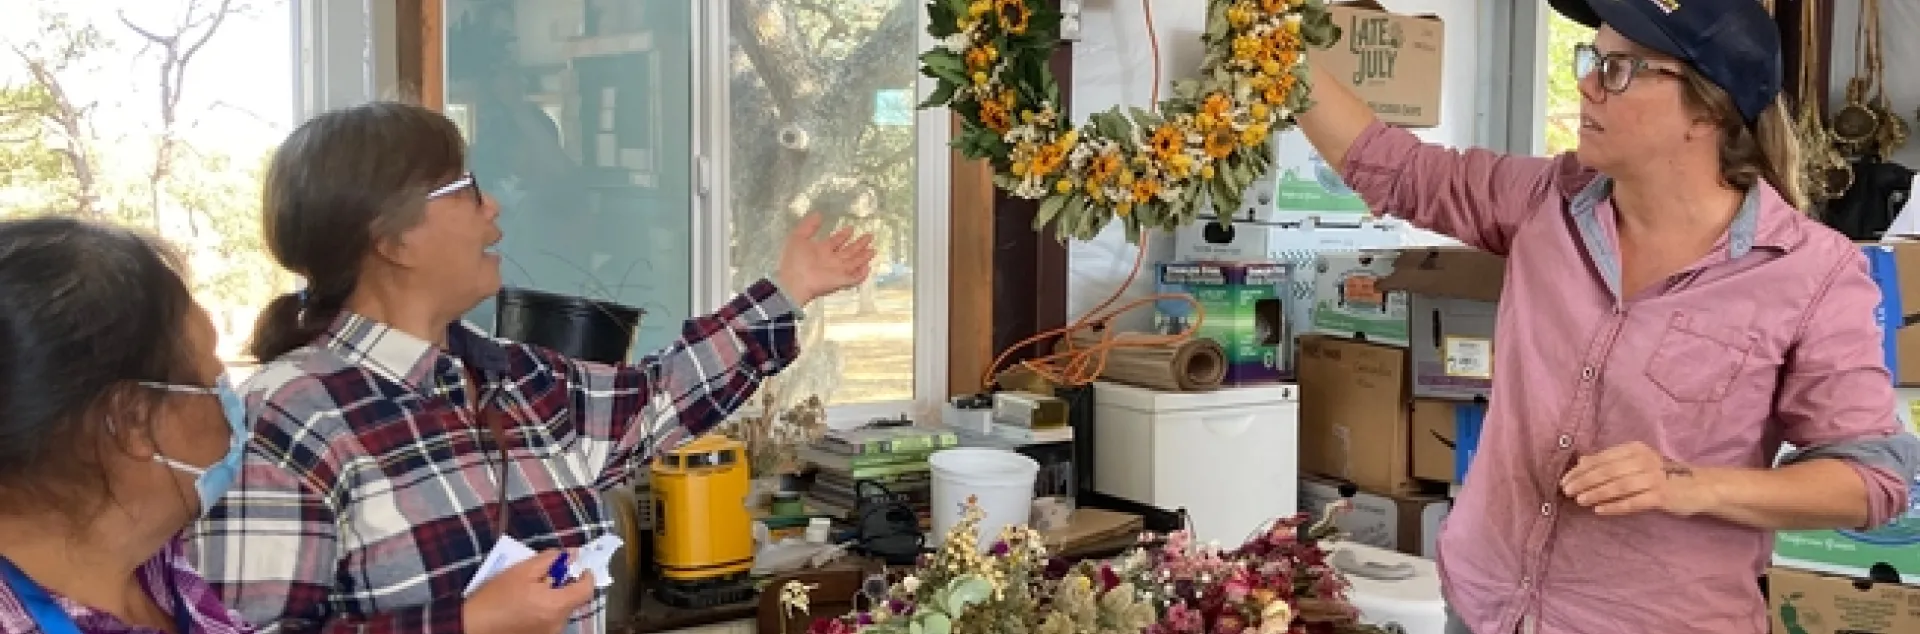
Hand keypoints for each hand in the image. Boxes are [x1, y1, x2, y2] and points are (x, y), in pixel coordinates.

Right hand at [463, 549, 596, 633]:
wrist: (473, 625)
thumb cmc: (497, 596)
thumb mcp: (523, 570)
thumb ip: (551, 560)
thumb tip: (573, 554)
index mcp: (557, 606)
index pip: (587, 591)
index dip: (586, 576)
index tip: (578, 568)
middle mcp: (558, 624)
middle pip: (572, 601)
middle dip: (563, 586)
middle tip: (545, 576)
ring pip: (560, 611)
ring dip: (552, 599)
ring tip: (531, 591)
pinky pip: (549, 621)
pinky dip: (543, 610)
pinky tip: (525, 605)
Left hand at [774, 214, 875, 304]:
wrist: (794, 281)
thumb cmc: (794, 259)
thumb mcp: (798, 237)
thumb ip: (809, 226)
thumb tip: (819, 214)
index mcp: (821, 250)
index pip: (836, 241)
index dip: (843, 235)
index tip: (851, 228)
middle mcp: (831, 260)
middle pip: (848, 251)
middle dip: (859, 244)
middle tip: (869, 235)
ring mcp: (837, 271)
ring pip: (854, 263)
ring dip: (863, 256)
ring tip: (873, 249)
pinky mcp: (841, 281)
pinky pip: (854, 278)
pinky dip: (861, 274)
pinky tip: (868, 266)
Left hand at [1560, 442, 1714, 516]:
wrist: (1698, 486)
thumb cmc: (1660, 475)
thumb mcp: (1635, 463)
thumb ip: (1610, 462)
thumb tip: (1581, 462)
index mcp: (1635, 449)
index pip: (1602, 458)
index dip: (1581, 470)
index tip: (1565, 480)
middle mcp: (1644, 460)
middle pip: (1607, 471)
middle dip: (1584, 481)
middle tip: (1567, 492)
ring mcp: (1654, 478)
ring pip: (1618, 485)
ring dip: (1596, 493)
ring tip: (1580, 501)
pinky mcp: (1662, 496)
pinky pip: (1633, 502)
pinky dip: (1615, 506)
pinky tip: (1600, 511)